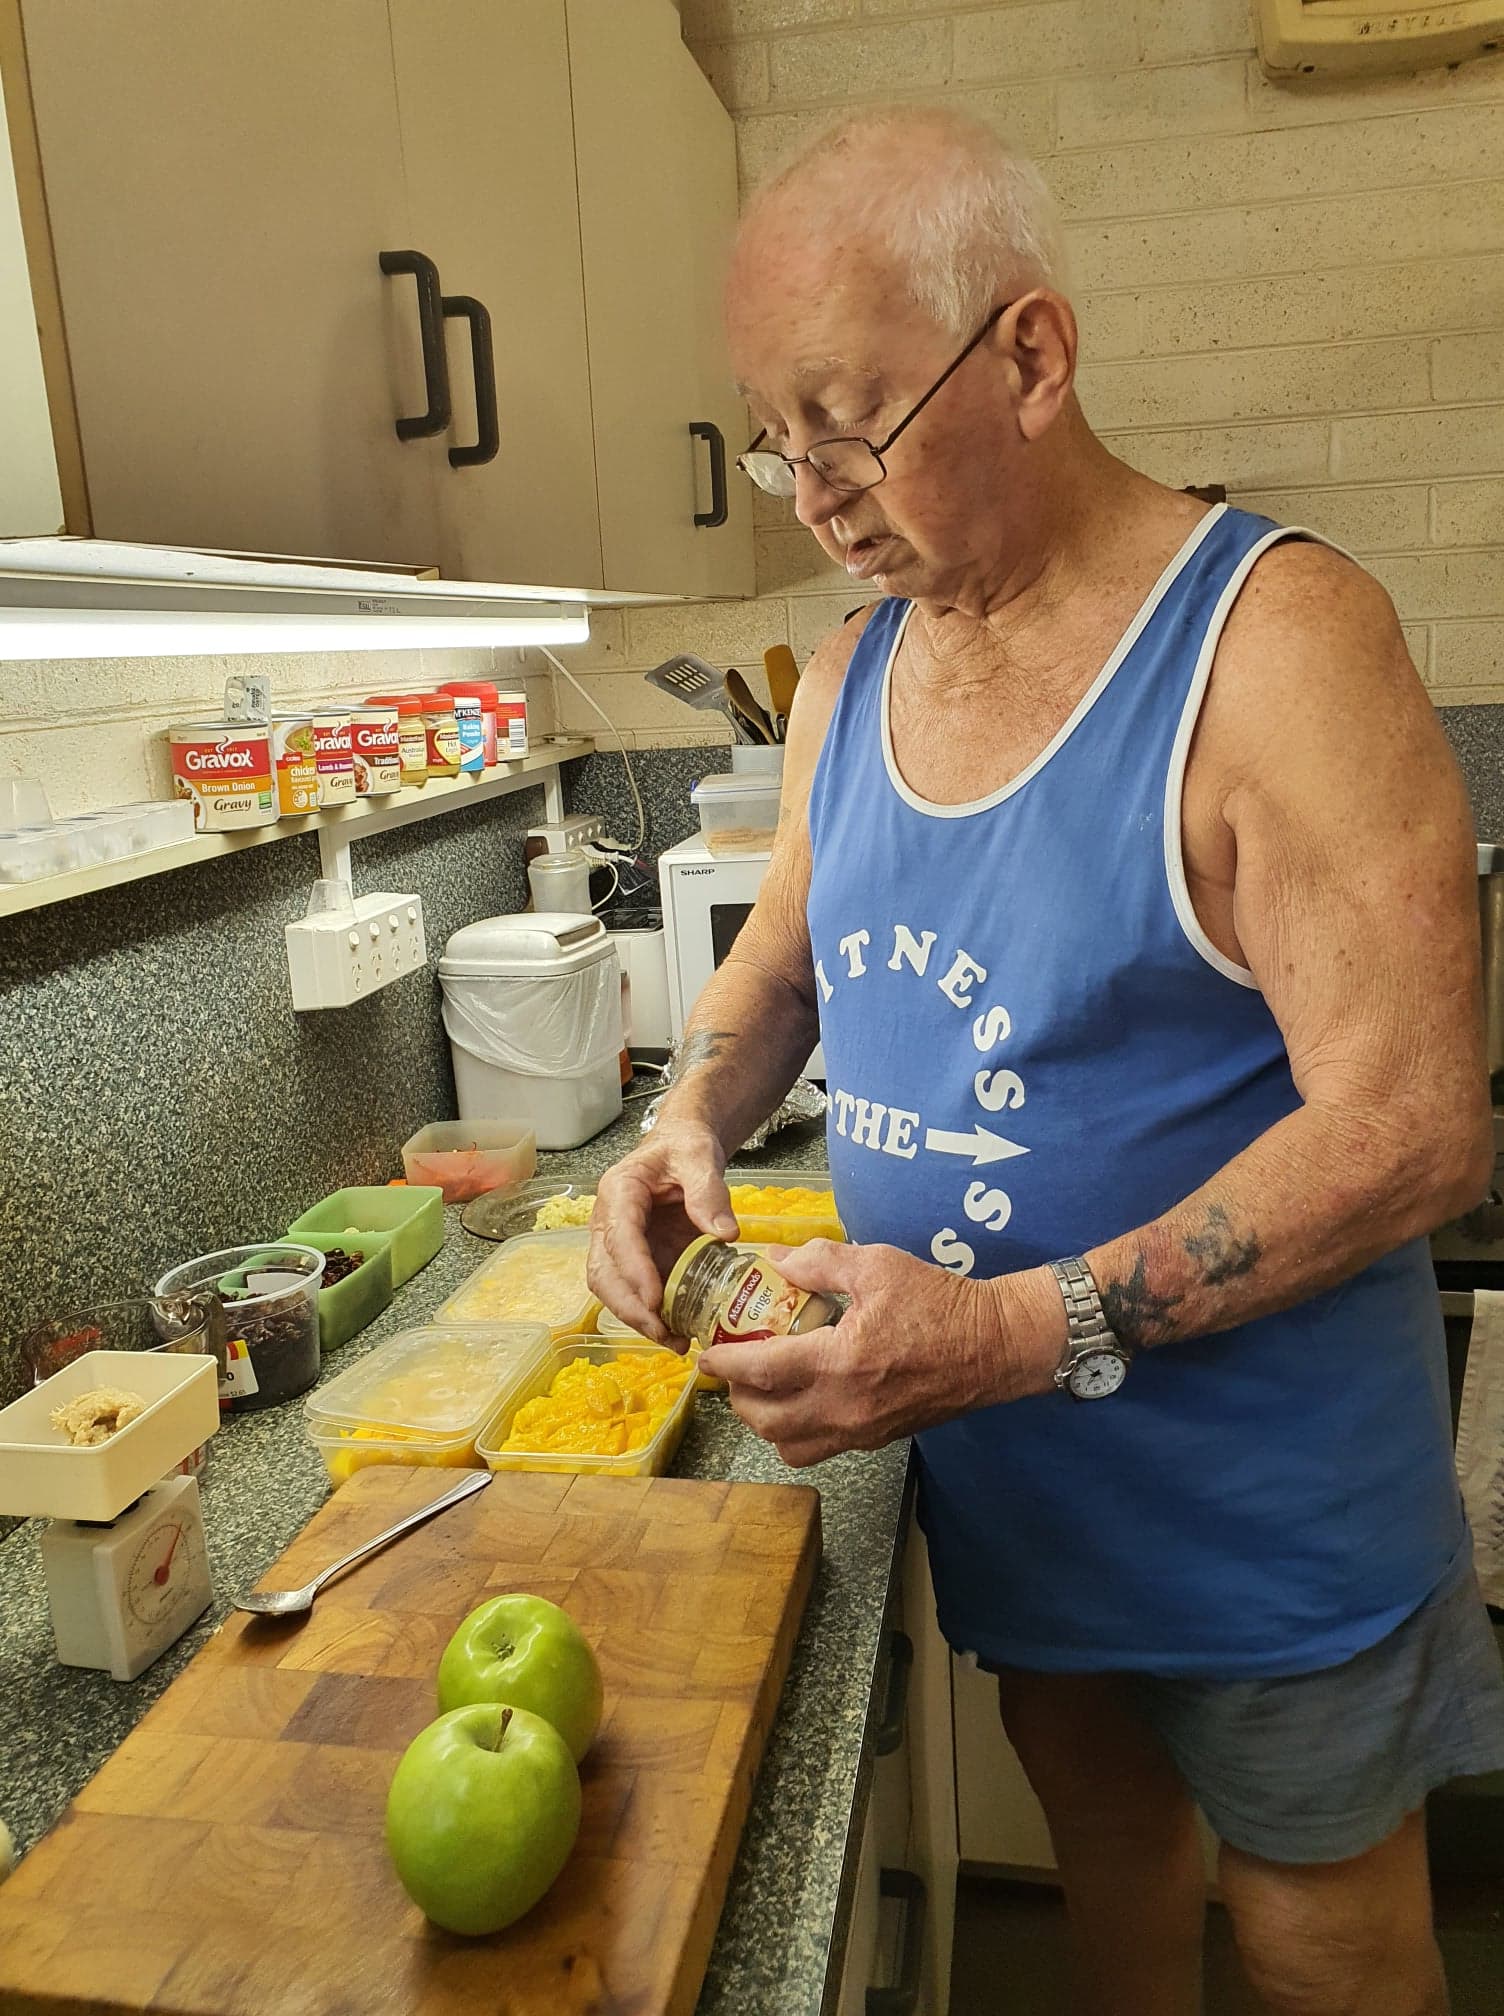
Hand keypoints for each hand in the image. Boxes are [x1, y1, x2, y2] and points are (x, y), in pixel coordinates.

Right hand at [587, 1120, 737, 1342]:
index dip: (634, 1269)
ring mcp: (618, 1244)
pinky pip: (634, 1293)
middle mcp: (609, 1221)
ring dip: (637, 1318)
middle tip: (664, 1331)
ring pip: (612, 1289)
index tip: (655, 1299)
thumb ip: (709, 1191)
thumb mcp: (699, 1157)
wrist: (681, 1147)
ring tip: (674, 1340)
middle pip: (604, 1272)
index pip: (619, 1235)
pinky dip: (652, 1315)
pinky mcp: (635, 1261)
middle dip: (630, 1306)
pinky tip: (678, 1332)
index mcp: (619, 1191)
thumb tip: (725, 1233)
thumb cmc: (684, 1147)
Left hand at [696, 1241, 1065, 1467]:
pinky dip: (798, 1431)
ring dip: (765, 1422)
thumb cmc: (940, 1302)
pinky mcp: (878, 1439)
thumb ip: (821, 1261)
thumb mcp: (878, 1265)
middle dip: (737, 1397)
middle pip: (765, 1421)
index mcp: (839, 1362)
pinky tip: (802, 1398)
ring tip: (762, 1389)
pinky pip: (821, 1448)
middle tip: (732, 1368)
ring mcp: (862, 1431)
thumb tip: (777, 1258)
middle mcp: (844, 1407)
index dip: (723, 1363)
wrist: (996, 1346)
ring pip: (790, 1446)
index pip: (760, 1372)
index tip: (703, 1352)